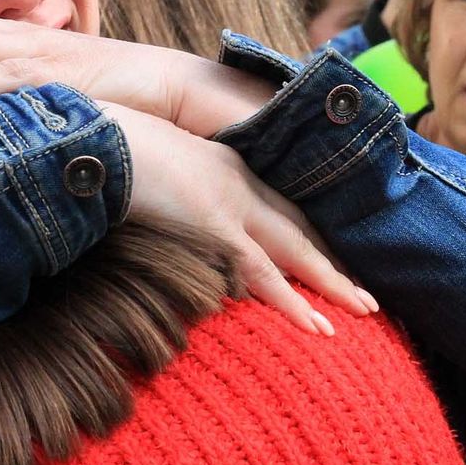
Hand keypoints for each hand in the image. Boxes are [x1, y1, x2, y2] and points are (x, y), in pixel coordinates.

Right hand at [103, 102, 376, 331]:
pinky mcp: (216, 223)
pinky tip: (317, 325)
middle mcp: (240, 182)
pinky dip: (292, 301)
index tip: (334, 264)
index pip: (282, 209)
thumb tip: (177, 224)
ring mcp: (231, 202)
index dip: (311, 240)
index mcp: (228, 167)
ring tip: (363, 313)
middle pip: (301, 229)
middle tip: (368, 298)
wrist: (97, 139)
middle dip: (335, 265)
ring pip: (295, 252)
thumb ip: (175, 198)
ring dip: (331, 284)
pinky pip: (263, 272)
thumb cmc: (113, 153)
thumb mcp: (155, 173)